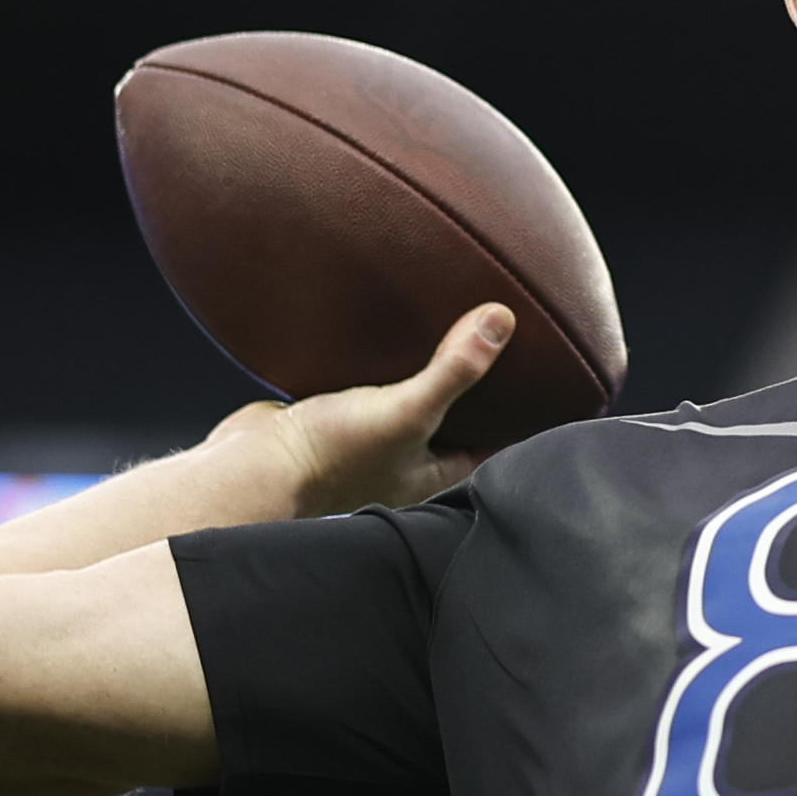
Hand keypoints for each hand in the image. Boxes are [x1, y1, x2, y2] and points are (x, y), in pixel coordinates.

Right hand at [205, 302, 513, 516]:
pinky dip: (376, 365)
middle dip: (472, 389)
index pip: (491, 445)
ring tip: (446, 328)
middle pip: (451, 422)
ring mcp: (366, 441)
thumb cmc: (330, 457)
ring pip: (406, 401)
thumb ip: (454, 370)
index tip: (543, 381)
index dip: (517, 417)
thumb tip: (502, 322)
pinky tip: (382, 334)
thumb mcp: (407, 410)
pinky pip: (364, 387)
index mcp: (433, 473)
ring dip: (422, 373)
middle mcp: (403, 461)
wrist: (252, 465)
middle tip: (497, 341)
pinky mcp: (330, 418)